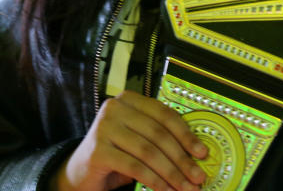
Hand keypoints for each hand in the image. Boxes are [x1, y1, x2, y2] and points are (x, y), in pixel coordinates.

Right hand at [54, 90, 207, 190]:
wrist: (80, 173)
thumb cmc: (115, 155)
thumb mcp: (139, 141)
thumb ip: (161, 138)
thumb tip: (197, 152)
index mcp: (129, 100)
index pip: (164, 114)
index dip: (186, 134)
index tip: (202, 153)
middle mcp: (114, 108)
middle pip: (158, 134)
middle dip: (182, 158)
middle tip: (197, 176)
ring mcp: (104, 128)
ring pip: (148, 151)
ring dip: (171, 173)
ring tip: (185, 187)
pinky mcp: (98, 150)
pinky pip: (135, 167)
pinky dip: (154, 180)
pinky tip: (165, 190)